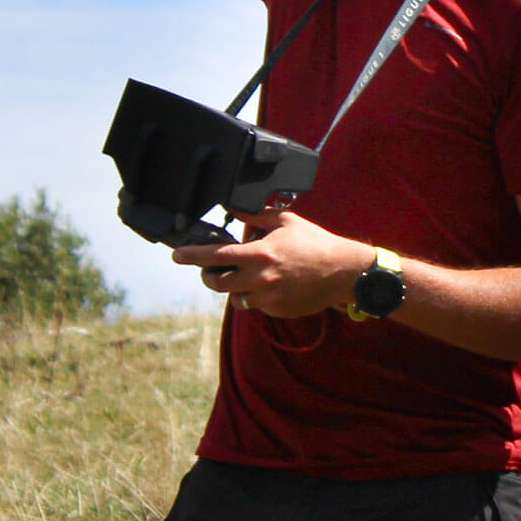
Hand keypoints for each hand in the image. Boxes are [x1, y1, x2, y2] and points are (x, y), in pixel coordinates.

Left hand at [172, 208, 367, 318]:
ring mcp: (269, 299)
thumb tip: (232, 209)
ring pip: (236, 298)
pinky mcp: (277, 311)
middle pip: (218, 284)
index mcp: (260, 254)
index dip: (192, 256)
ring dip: (234, 288)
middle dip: (209, 276)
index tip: (177, 255)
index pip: (216, 256)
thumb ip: (254, 217)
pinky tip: (270, 285)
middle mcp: (260, 279)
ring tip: (246, 275)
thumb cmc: (315, 243)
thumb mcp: (285, 222)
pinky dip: (256, 296)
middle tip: (210, 270)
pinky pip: (257, 306)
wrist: (343, 271)